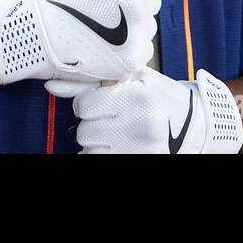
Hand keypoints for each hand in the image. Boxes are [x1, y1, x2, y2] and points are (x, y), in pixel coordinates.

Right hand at [0, 0, 164, 85]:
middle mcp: (137, 4)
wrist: (40, 33)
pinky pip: (144, 47)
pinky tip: (109, 42)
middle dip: (135, 0)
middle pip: (152, 0)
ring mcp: (137, 33)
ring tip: (105, 25)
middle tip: (108, 5)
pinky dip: (130, 46)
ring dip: (133, 23)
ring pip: (148, 24)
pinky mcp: (133, 58)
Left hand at [46, 67, 242, 153]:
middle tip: (112, 118)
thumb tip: (50, 85)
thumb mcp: (130, 81)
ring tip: (118, 132)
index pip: (84, 105)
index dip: (89, 104)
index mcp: (139, 96)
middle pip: (83, 130)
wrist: (193, 127)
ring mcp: (140, 149)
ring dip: (96, 142)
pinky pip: (97, 161)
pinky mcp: (137, 161)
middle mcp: (141, 124)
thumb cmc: (156, 98)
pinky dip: (103, 155)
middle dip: (92, 124)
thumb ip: (89, 81)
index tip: (103, 103)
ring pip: (88, 149)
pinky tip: (119, 146)